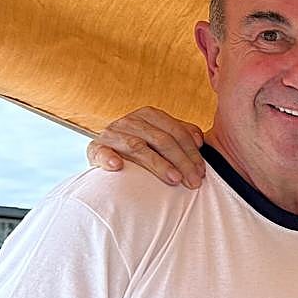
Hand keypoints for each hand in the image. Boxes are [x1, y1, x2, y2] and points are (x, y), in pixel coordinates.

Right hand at [86, 107, 205, 187]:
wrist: (109, 158)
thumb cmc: (143, 151)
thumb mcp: (162, 138)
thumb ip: (181, 134)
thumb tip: (199, 140)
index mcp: (149, 115)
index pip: (176, 132)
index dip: (191, 152)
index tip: (202, 172)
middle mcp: (130, 121)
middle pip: (161, 140)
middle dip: (181, 162)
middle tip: (193, 182)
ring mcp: (111, 134)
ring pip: (138, 147)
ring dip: (158, 164)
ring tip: (174, 179)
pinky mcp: (95, 148)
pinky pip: (101, 152)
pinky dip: (109, 158)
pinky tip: (118, 166)